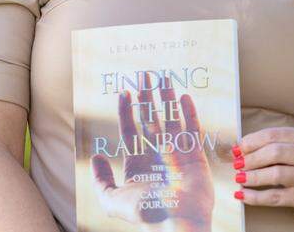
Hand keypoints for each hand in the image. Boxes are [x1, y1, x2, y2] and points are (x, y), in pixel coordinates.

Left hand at [90, 84, 215, 230]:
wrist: (177, 221)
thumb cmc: (146, 213)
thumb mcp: (112, 200)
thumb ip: (101, 180)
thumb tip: (97, 156)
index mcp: (138, 164)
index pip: (130, 130)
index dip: (126, 111)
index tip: (123, 92)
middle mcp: (157, 155)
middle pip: (151, 119)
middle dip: (147, 97)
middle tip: (144, 75)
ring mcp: (176, 153)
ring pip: (171, 119)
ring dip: (167, 98)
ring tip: (163, 78)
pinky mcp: (196, 156)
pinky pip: (192, 129)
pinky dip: (189, 113)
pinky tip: (184, 97)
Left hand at [232, 127, 293, 221]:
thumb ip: (275, 146)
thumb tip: (240, 149)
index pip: (275, 134)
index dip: (252, 141)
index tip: (239, 149)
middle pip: (275, 152)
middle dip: (251, 158)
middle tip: (237, 164)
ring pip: (275, 175)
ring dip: (251, 177)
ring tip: (239, 178)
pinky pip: (275, 197)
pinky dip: (255, 197)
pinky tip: (243, 195)